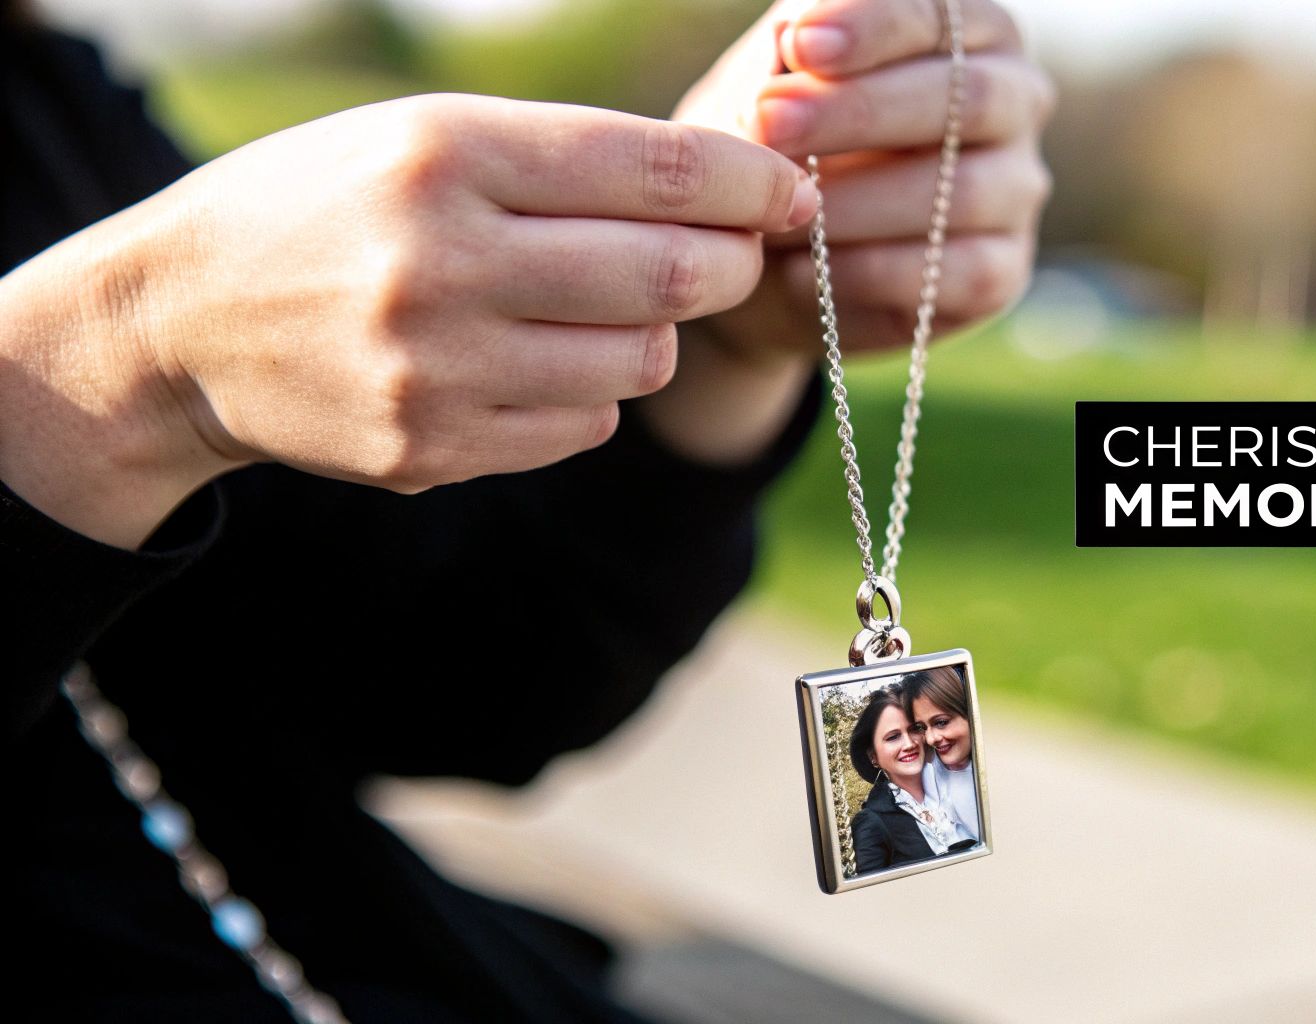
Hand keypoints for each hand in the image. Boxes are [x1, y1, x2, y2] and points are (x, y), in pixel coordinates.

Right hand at [0, 93, 811, 546]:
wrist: (184, 317)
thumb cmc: (334, 203)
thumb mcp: (431, 136)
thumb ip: (577, 159)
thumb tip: (742, 193)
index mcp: (448, 153)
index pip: (660, 169)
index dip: (752, 184)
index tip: (788, 193)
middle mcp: (440, 261)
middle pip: (670, 276)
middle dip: (728, 264)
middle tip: (729, 254)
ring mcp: (434, 369)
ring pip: (639, 363)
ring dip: (653, 333)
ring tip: (607, 305)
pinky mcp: (430, 448)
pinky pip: (584, 429)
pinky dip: (590, 397)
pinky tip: (537, 361)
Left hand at [675, 0, 1054, 360]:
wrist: (787, 250)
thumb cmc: (790, 139)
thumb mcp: (776, 80)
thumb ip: (788, 52)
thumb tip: (795, 43)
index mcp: (972, 32)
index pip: (942, 17)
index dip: (874, 27)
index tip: (800, 44)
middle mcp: (1014, 102)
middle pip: (969, 98)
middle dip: (863, 111)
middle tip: (772, 123)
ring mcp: (1016, 189)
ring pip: (962, 191)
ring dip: (857, 201)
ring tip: (777, 210)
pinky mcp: (1002, 271)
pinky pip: (950, 273)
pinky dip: (868, 271)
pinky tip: (801, 271)